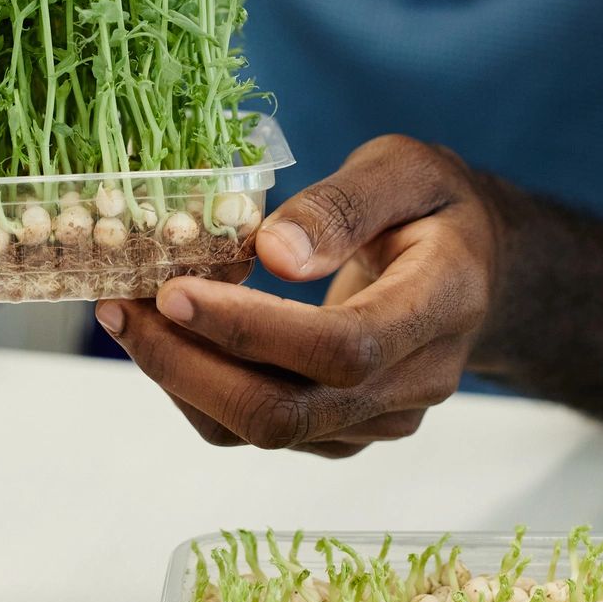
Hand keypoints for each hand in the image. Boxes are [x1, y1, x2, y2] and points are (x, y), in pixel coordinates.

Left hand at [95, 136, 497, 456]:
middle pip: (290, 412)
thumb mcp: (404, 168)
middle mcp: (417, 381)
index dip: (252, 330)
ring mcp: (381, 419)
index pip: (342, 347)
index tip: (176, 291)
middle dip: (190, 368)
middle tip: (124, 307)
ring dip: (183, 381)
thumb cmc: (435, 204)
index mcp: (442, 305)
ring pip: (265, 432)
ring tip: (129, 315)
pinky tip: (169, 337)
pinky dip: (202, 391)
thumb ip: (345, 204)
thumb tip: (273, 251)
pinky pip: (260, 433)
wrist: (477, 268)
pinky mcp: (346, 432)